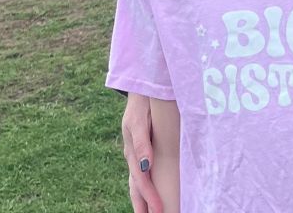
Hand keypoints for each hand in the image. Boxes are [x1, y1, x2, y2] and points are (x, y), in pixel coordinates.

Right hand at [122, 92, 160, 212]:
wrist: (142, 90)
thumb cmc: (143, 104)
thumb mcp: (139, 121)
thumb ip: (141, 142)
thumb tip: (145, 166)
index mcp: (132, 152)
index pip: (141, 181)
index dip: (150, 198)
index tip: (159, 211)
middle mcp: (133, 157)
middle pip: (136, 188)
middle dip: (143, 206)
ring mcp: (136, 155)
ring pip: (137, 184)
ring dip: (142, 201)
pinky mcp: (141, 152)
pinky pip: (141, 175)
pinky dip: (144, 189)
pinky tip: (151, 196)